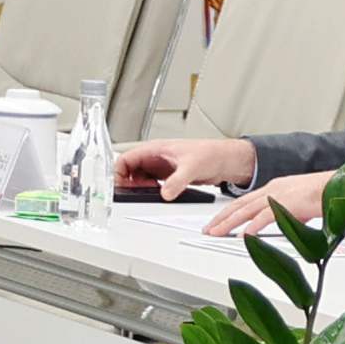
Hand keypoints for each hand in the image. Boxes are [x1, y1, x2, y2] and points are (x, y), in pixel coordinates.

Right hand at [109, 135, 248, 202]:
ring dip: (139, 187)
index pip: (126, 158)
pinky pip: (150, 183)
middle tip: (135, 192)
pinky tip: (158, 194)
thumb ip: (176, 181)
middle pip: (129, 169)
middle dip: (128, 182)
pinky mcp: (168, 176)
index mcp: (156, 148)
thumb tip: (165, 193)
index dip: (118, 172)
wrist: (225, 160)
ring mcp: (161, 167)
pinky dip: (149, 190)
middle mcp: (156, 157)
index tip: (120, 185)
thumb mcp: (191, 167)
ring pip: (139, 177)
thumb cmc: (210, 153)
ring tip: (149, 193)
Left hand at [202, 167, 332, 239]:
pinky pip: (266, 217)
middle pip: (240, 204)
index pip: (244, 200)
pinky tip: (244, 236)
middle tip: (208, 230)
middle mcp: (273, 189)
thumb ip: (288, 214)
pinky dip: (253, 227)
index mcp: (274, 188)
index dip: (228, 212)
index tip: (216, 222)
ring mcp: (280, 195)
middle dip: (221, 218)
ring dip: (229, 223)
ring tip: (216, 233)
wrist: (344, 185)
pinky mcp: (290, 204)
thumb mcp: (301, 206)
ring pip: (247, 210)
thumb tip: (283, 224)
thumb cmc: (326, 194)